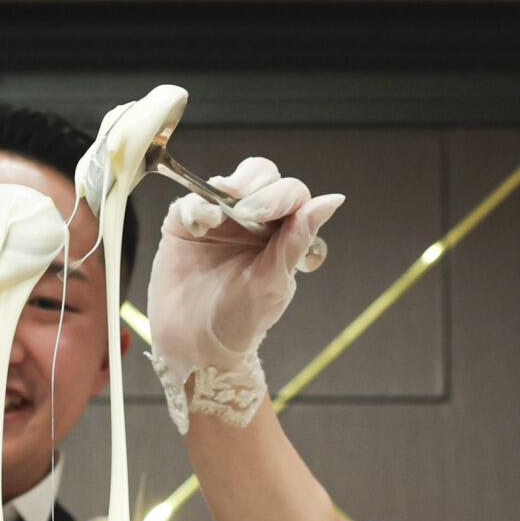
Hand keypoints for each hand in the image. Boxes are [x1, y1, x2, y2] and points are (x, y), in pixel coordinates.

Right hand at [145, 157, 342, 429]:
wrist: (195, 345)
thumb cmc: (240, 321)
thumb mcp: (273, 283)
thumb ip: (297, 240)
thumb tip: (333, 199)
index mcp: (282, 233)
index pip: (290, 194)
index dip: (279, 196)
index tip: (261, 215)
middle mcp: (252, 220)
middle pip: (261, 175)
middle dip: (253, 187)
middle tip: (242, 212)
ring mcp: (219, 218)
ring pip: (226, 182)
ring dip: (224, 191)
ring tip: (216, 217)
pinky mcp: (186, 223)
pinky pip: (191, 200)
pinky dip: (195, 208)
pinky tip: (197, 230)